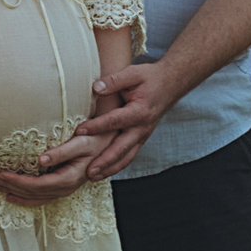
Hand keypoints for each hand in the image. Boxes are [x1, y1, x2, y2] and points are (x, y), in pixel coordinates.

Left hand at [0, 137, 109, 204]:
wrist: (111, 141)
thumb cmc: (97, 138)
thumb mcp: (81, 141)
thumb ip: (61, 152)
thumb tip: (40, 160)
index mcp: (69, 178)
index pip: (36, 185)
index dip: (15, 181)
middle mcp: (66, 188)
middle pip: (32, 193)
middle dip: (9, 186)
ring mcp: (65, 189)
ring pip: (35, 197)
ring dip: (13, 192)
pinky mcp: (63, 185)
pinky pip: (40, 197)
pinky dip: (24, 197)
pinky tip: (11, 195)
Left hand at [81, 53, 180, 179]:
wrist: (171, 84)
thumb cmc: (150, 78)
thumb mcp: (133, 73)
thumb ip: (114, 81)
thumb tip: (95, 88)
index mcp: (139, 111)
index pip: (114, 121)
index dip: (96, 126)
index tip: (79, 131)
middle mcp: (142, 128)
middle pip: (121, 148)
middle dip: (104, 161)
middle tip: (88, 171)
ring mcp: (143, 136)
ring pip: (126, 157)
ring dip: (110, 168)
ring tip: (92, 177)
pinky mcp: (141, 139)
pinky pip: (129, 155)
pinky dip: (117, 165)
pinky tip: (104, 171)